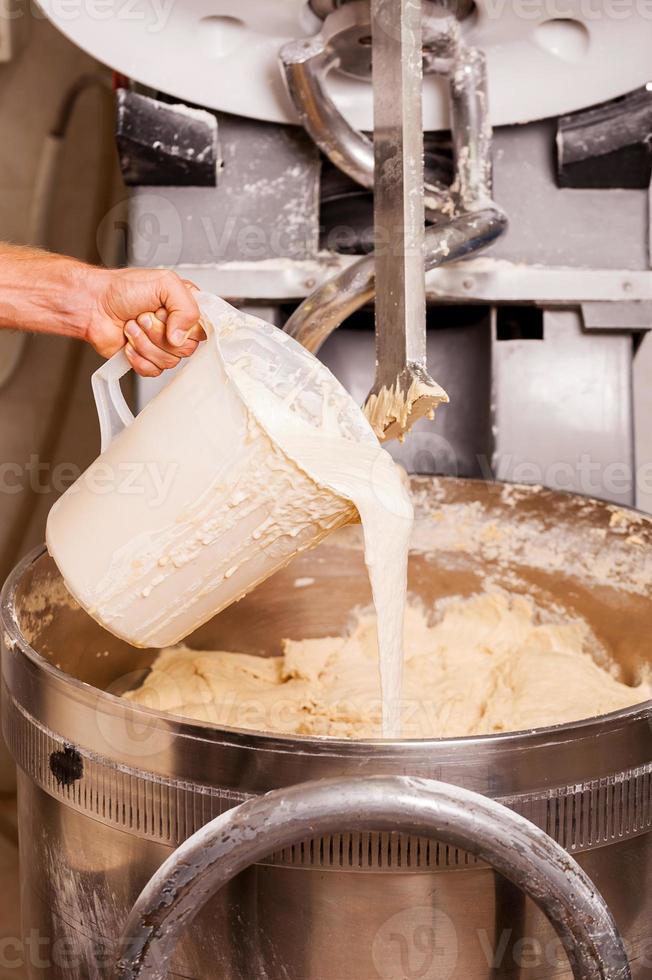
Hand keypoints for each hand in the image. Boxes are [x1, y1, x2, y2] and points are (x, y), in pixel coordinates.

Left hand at [85, 267, 204, 376]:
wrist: (92, 305)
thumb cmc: (122, 289)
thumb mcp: (164, 282)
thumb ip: (186, 307)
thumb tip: (181, 336)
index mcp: (185, 307)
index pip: (204, 328)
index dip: (187, 325)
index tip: (167, 313)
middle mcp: (177, 327)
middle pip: (187, 348)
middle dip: (159, 333)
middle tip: (144, 316)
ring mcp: (162, 346)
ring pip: (169, 361)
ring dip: (145, 343)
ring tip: (132, 325)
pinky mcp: (147, 360)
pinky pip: (154, 371)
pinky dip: (137, 357)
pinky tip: (128, 342)